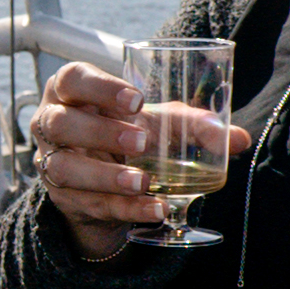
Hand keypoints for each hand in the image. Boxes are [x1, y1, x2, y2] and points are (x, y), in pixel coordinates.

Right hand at [28, 60, 251, 265]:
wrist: (105, 178)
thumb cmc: (128, 132)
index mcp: (71, 92)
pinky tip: (152, 208)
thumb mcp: (158, 122)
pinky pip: (89, 203)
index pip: (72, 79)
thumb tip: (238, 138)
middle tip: (140, 141)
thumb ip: (194, 125)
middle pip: (60, 123)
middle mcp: (52, 124)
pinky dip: (122, 207)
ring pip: (64, 168)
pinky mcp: (63, 198)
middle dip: (99, 132)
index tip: (136, 100)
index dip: (99, 88)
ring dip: (104, 176)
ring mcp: (51, 163)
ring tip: (142, 181)